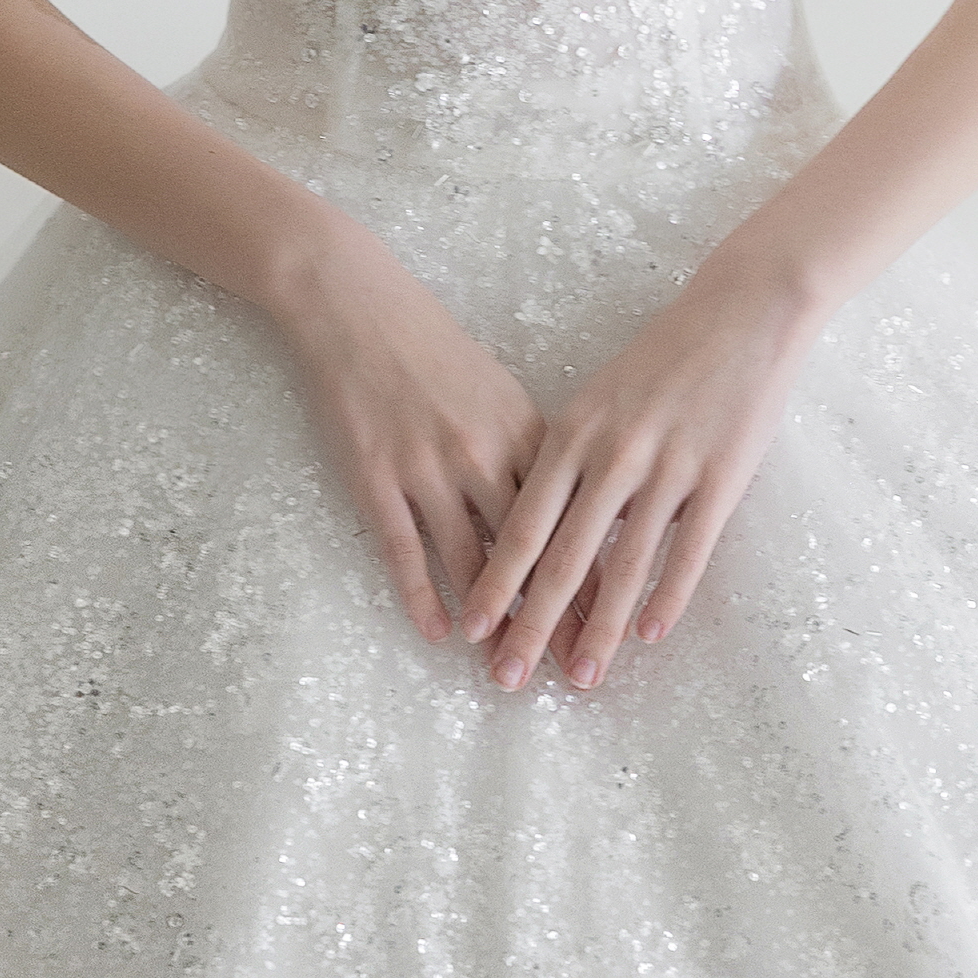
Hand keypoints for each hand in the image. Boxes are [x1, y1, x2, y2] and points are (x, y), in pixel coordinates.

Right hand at [268, 209, 566, 651]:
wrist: (358, 306)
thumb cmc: (435, 352)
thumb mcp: (499, 395)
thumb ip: (534, 454)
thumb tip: (576, 511)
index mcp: (527, 432)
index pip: (575, 522)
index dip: (597, 580)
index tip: (619, 628)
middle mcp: (486, 454)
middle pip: (532, 553)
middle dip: (556, 617)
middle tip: (576, 671)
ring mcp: (429, 468)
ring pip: (473, 562)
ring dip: (494, 623)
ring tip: (511, 669)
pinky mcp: (377, 477)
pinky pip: (406, 550)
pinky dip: (425, 596)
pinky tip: (440, 635)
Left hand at [458, 261, 822, 691]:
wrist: (740, 313)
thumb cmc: (664, 358)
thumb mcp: (600, 401)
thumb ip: (572, 460)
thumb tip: (543, 524)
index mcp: (572, 435)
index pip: (522, 526)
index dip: (494, 583)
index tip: (470, 629)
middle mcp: (611, 456)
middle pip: (561, 559)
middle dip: (530, 626)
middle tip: (507, 679)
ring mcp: (667, 468)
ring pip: (623, 566)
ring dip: (600, 630)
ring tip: (581, 678)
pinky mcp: (721, 477)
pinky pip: (689, 549)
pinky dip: (668, 597)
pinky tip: (652, 636)